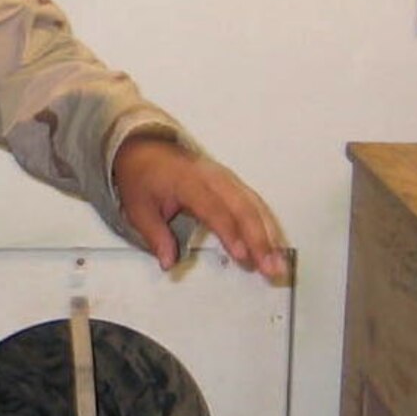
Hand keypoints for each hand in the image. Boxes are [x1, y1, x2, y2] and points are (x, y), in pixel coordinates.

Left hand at [113, 136, 288, 281]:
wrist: (144, 147)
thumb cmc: (142, 177)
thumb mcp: (138, 208)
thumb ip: (155, 236)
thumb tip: (168, 263)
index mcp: (188, 181)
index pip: (215, 209)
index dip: (230, 232)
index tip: (242, 255)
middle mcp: (212, 178)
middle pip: (243, 208)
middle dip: (260, 240)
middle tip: (270, 268)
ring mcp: (225, 178)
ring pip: (254, 206)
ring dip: (269, 235)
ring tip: (278, 264)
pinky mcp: (231, 183)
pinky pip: (254, 203)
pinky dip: (266, 225)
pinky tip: (275, 246)